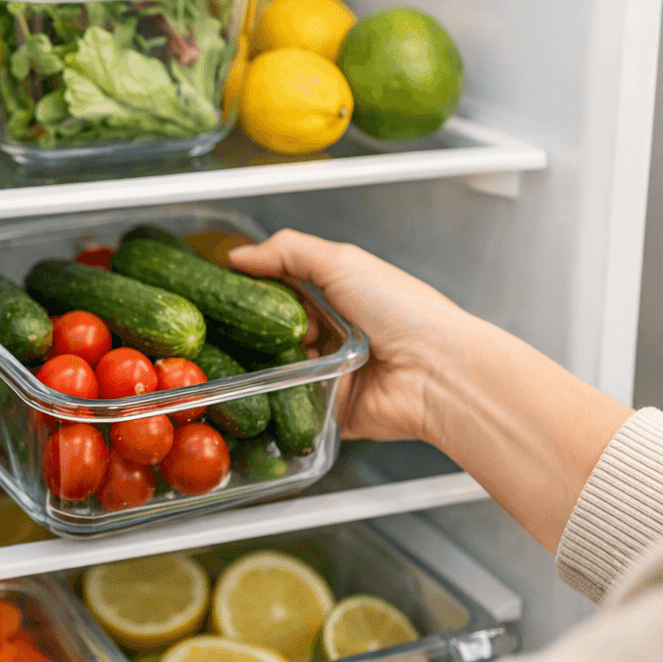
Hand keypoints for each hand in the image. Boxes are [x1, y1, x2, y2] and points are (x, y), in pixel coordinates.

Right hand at [230, 229, 474, 444]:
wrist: (436, 373)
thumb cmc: (404, 312)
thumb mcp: (342, 262)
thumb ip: (287, 251)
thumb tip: (238, 255)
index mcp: (340, 298)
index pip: (284, 289)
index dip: (256, 288)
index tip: (226, 288)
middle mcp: (335, 335)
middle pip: (275, 332)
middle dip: (256, 331)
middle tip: (238, 328)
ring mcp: (331, 375)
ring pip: (278, 371)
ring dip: (267, 365)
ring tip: (260, 357)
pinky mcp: (331, 410)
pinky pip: (292, 409)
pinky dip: (280, 402)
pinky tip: (268, 390)